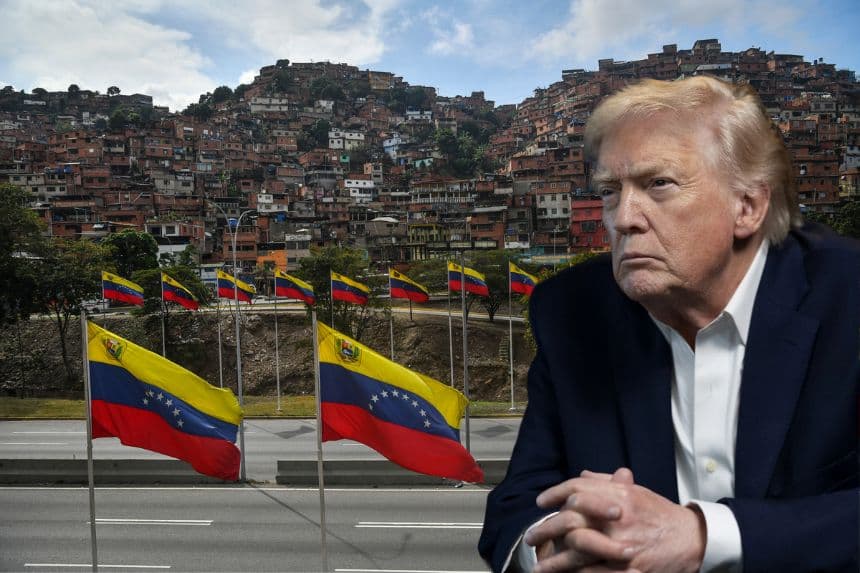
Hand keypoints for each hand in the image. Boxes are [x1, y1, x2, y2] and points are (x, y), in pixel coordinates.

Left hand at [530, 468, 705, 572]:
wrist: (692, 539)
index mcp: (619, 494)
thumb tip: (582, 477)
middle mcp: (618, 517)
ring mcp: (623, 544)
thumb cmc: (661, 514)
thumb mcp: (636, 492)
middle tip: (531, 537)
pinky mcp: (630, 569)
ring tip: (538, 566)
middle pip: (571, 519)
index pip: (577, 488)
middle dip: (546, 528)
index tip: (540, 502)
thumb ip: (608, 484)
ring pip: (578, 550)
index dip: (554, 493)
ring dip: (555, 560)